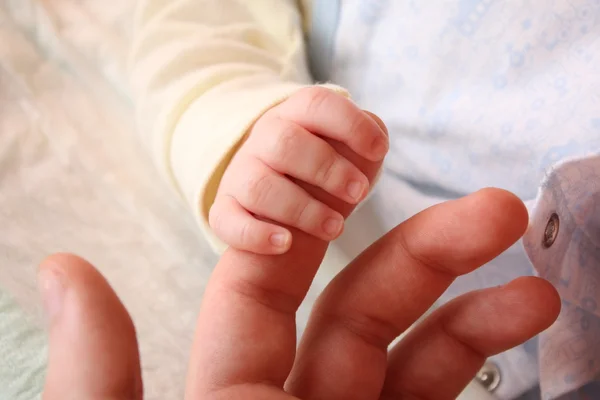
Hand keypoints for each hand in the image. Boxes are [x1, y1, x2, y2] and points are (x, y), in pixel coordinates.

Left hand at [40, 190, 559, 399]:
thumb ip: (100, 377)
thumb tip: (62, 265)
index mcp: (234, 399)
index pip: (268, 291)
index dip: (308, 232)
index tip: (351, 178)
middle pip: (365, 310)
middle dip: (428, 253)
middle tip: (495, 210)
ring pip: (425, 362)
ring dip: (479, 317)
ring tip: (536, 288)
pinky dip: (489, 373)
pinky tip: (528, 341)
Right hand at [209, 87, 388, 253]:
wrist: (282, 209)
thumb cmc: (320, 174)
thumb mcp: (345, 150)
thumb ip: (364, 139)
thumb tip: (376, 139)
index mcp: (294, 116)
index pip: (316, 103)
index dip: (350, 123)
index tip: (379, 150)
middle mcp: (262, 140)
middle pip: (285, 144)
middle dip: (328, 169)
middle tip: (359, 193)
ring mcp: (239, 176)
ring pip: (260, 186)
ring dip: (303, 209)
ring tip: (335, 228)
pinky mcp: (225, 211)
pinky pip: (230, 221)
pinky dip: (257, 234)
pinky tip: (286, 243)